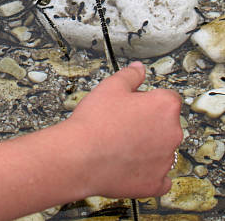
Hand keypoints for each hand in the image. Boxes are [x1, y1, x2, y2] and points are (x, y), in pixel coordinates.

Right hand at [67, 62, 182, 198]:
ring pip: (161, 149)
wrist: (80, 155)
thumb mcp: (111, 86)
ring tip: (120, 142)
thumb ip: (130, 75)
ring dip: (147, 146)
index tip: (134, 104)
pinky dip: (147, 171)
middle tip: (122, 121)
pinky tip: (129, 163)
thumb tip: (139, 69)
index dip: (148, 99)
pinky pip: (159, 177)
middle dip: (149, 122)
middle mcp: (172, 133)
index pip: (168, 98)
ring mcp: (165, 160)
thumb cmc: (95, 121)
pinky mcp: (156, 183)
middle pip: (166, 123)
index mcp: (164, 106)